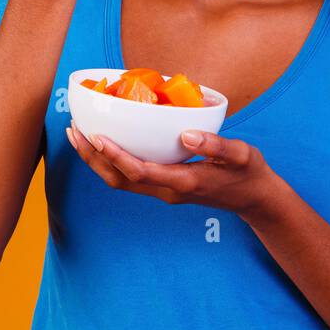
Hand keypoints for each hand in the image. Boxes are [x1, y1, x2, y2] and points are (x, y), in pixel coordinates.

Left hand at [66, 121, 284, 221]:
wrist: (255, 198)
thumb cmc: (249, 172)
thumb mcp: (241, 154)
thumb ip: (215, 144)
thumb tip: (186, 134)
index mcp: (183, 182)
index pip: (140, 172)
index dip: (115, 155)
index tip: (96, 136)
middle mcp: (167, 190)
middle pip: (119, 180)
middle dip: (93, 157)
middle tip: (74, 130)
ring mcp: (163, 191)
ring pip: (119, 182)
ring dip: (96, 161)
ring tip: (78, 135)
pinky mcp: (164, 186)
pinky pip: (129, 177)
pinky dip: (110, 161)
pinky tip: (104, 142)